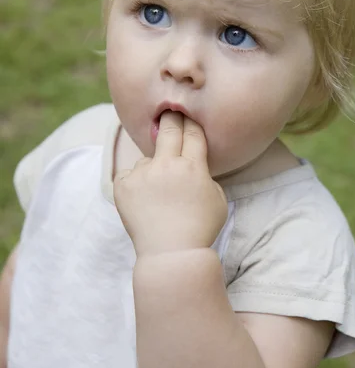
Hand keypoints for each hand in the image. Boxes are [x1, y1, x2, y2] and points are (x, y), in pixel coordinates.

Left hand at [114, 111, 227, 256]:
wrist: (170, 254)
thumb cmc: (200, 228)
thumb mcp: (218, 198)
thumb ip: (205, 174)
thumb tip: (192, 163)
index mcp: (192, 167)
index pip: (192, 133)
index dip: (191, 121)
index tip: (187, 114)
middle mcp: (166, 165)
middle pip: (168, 129)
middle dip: (170, 118)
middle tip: (169, 112)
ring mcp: (142, 174)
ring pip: (147, 159)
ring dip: (152, 168)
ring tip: (158, 194)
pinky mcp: (123, 186)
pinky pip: (129, 174)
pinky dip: (135, 183)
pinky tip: (144, 201)